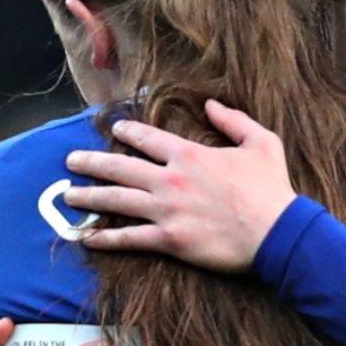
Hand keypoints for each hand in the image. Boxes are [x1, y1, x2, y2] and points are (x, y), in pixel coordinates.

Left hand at [63, 99, 298, 271]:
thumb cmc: (271, 189)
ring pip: (116, 201)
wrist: (277, 233)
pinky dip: (105, 239)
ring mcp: (166, 211)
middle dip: (91, 163)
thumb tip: (211, 104)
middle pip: (120, 167)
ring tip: (68, 195)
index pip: (148, 138)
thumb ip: (234, 120)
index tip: (114, 129)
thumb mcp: (261, 142)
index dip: (128, 132)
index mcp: (189, 155)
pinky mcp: (169, 240)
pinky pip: (129, 239)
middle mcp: (171, 180)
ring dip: (88, 197)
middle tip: (70, 162)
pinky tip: (86, 237)